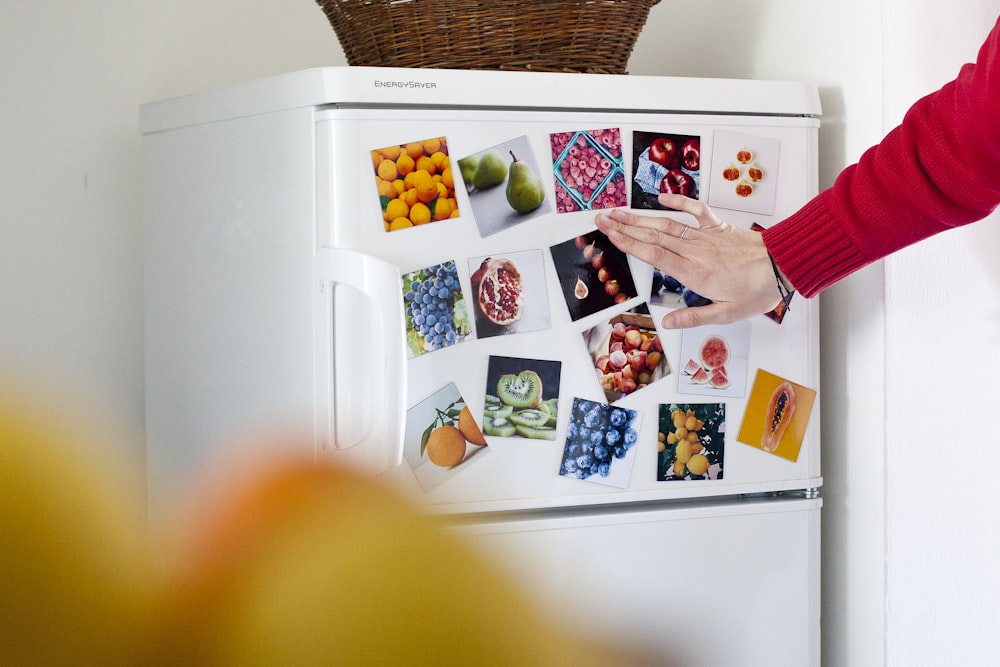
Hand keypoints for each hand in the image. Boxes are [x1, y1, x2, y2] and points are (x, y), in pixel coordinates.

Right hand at [594, 193, 783, 327]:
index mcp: (694, 273)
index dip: (629, 243)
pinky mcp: (717, 227)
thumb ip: (694, 317)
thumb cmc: (757, 291)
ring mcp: (705, 237)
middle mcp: (695, 251)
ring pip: (667, 224)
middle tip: (602, 219)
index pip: (653, 255)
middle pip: (653, 236)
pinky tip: (661, 197)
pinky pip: (695, 210)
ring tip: (620, 212)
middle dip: (625, 227)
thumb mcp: (726, 314)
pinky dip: (678, 201)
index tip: (609, 235)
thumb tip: (668, 322)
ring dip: (641, 217)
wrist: (783, 267)